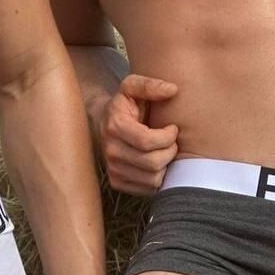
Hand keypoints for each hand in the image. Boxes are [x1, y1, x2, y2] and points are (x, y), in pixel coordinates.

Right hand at [96, 74, 178, 195]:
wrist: (102, 121)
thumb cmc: (124, 103)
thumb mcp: (132, 86)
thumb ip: (150, 85)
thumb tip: (173, 90)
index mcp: (115, 127)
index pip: (148, 141)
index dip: (168, 136)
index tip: (173, 128)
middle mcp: (111, 151)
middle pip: (153, 163)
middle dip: (170, 151)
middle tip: (171, 141)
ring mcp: (113, 169)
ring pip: (152, 179)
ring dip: (166, 165)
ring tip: (164, 151)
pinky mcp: (118, 182)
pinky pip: (148, 189)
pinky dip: (158, 177)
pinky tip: (157, 163)